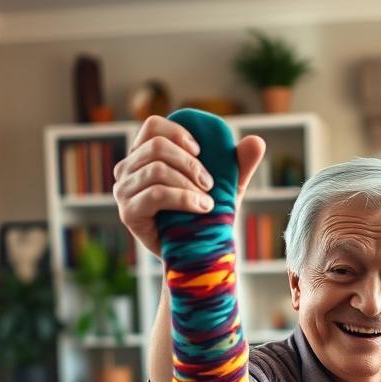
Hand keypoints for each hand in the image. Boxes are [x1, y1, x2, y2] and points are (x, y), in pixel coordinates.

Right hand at [113, 114, 265, 257]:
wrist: (196, 255)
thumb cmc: (206, 216)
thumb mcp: (224, 187)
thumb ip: (238, 164)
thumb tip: (257, 141)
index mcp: (144, 155)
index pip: (152, 126)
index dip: (178, 133)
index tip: (200, 151)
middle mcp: (127, 169)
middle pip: (157, 147)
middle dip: (190, 164)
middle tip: (210, 184)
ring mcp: (123, 191)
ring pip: (157, 170)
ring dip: (189, 184)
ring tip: (208, 202)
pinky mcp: (128, 213)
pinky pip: (156, 195)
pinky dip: (184, 198)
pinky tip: (201, 207)